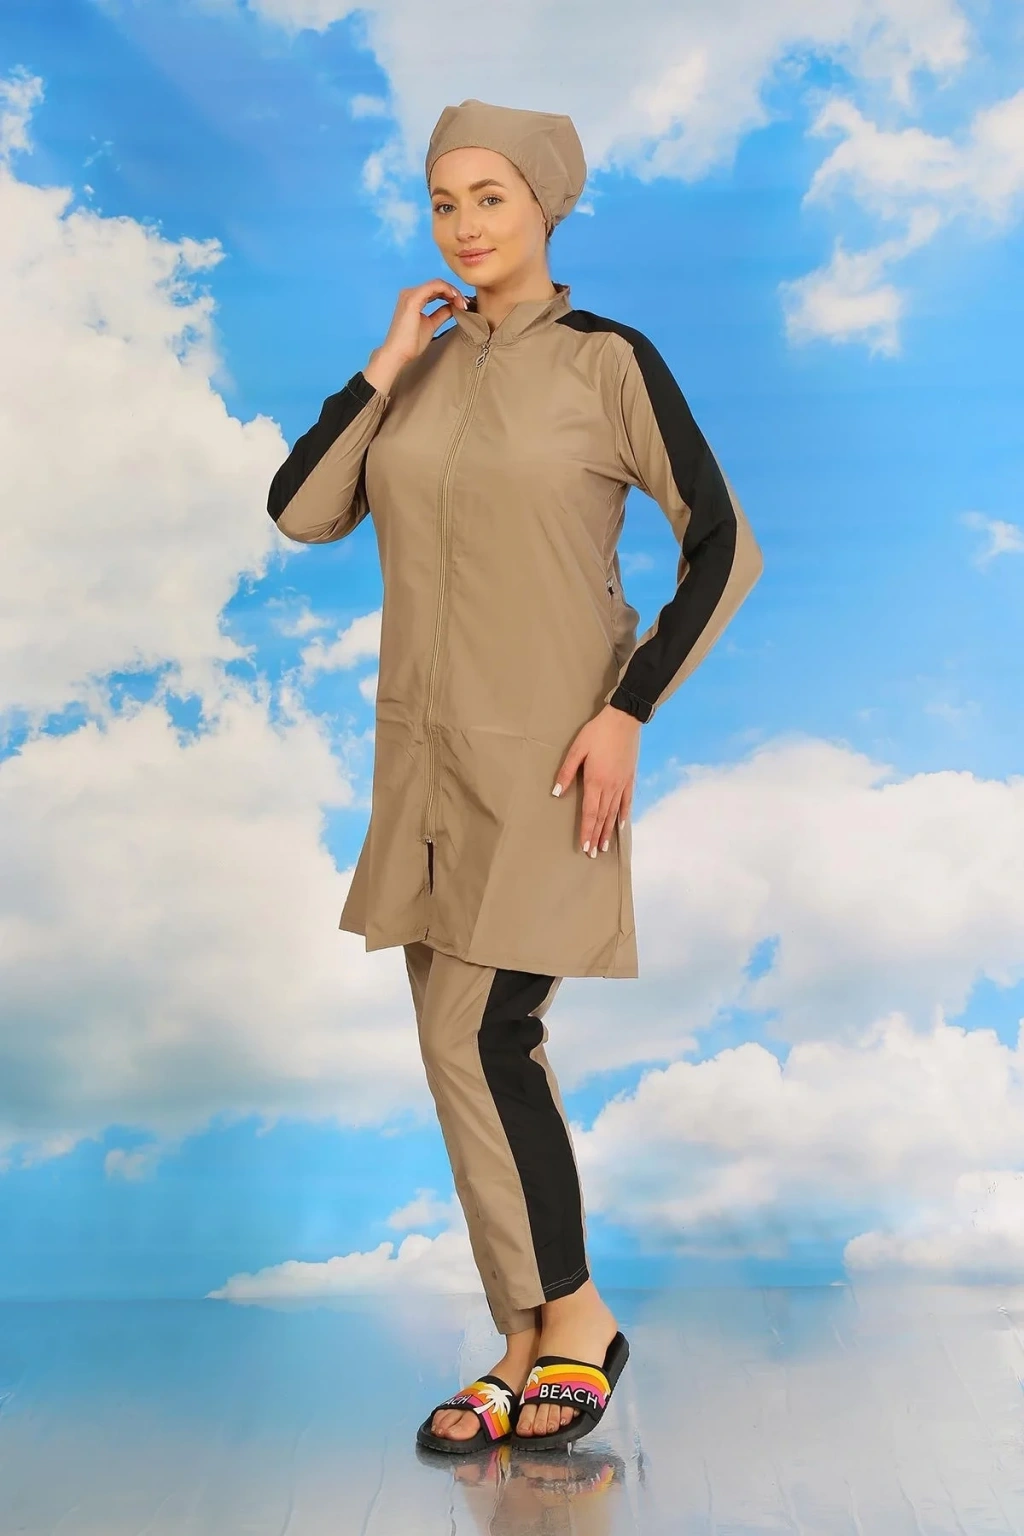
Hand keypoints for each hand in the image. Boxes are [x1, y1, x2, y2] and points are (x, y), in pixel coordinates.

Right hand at [377, 278, 468, 367]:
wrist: (398, 353)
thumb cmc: (411, 343)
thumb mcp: (431, 325)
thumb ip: (441, 314)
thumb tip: (453, 306)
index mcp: (413, 299)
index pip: (435, 290)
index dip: (451, 295)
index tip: (463, 306)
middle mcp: (409, 293)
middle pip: (437, 285)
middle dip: (454, 293)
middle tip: (465, 305)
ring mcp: (410, 294)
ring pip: (437, 284)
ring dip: (453, 292)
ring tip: (462, 304)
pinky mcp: (413, 299)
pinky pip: (434, 286)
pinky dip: (447, 290)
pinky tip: (455, 299)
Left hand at [551, 705, 640, 855]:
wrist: (623, 720)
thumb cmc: (597, 733)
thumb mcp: (577, 749)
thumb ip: (566, 772)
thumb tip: (556, 793)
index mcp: (595, 781)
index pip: (589, 813)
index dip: (586, 831)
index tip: (584, 847)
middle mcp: (609, 787)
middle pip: (602, 817)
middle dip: (596, 837)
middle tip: (593, 854)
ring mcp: (621, 784)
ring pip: (614, 813)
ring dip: (608, 831)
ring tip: (605, 847)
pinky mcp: (629, 778)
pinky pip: (627, 802)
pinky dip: (624, 815)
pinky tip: (621, 826)